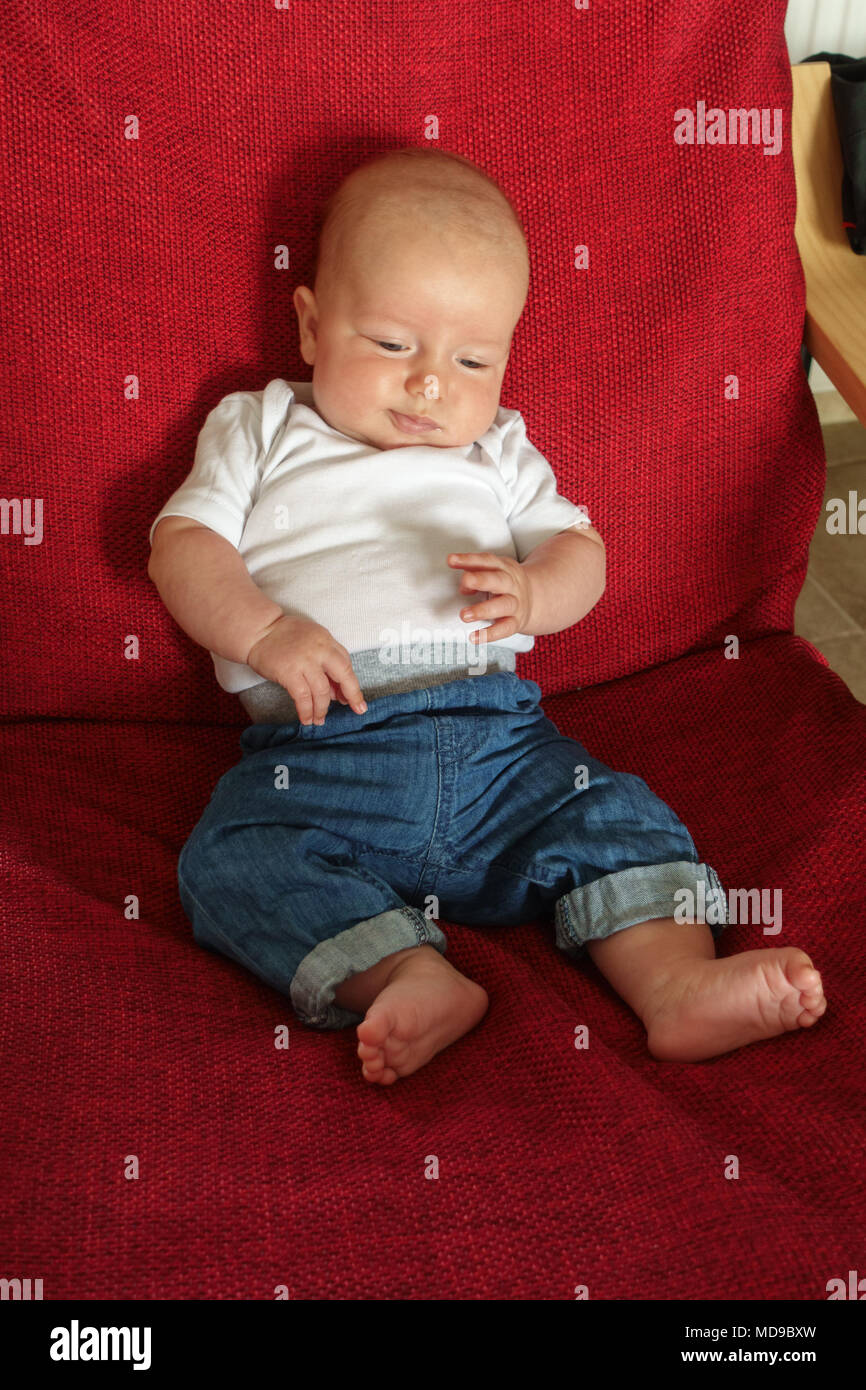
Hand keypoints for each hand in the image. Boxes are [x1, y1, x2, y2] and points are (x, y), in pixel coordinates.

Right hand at [246, 615, 366, 725]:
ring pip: (322, 691)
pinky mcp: (289, 673)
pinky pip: (303, 697)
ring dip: (322, 709)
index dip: (349, 681)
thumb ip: (324, 661)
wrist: (257, 631)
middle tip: (356, 709)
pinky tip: (307, 719)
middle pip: (344, 674)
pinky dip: (307, 711)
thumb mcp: (310, 640)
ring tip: (320, 720)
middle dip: (352, 694)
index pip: (345, 662)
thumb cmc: (282, 636)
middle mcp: (319, 649)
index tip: (351, 697)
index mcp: (326, 639)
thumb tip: (334, 692)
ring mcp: (305, 661)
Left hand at [447, 551, 534, 643]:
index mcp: (504, 569)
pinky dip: (489, 634)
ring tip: (464, 615)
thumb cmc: (507, 585)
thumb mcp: (495, 573)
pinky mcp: (516, 622)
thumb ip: (476, 575)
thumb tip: (463, 585)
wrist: (535, 599)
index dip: (469, 560)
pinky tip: (474, 637)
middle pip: (498, 580)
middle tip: (465, 580)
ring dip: (482, 610)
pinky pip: (504, 628)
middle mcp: (511, 585)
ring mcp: (515, 604)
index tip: (451, 560)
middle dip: (481, 580)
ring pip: (502, 606)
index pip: (487, 561)